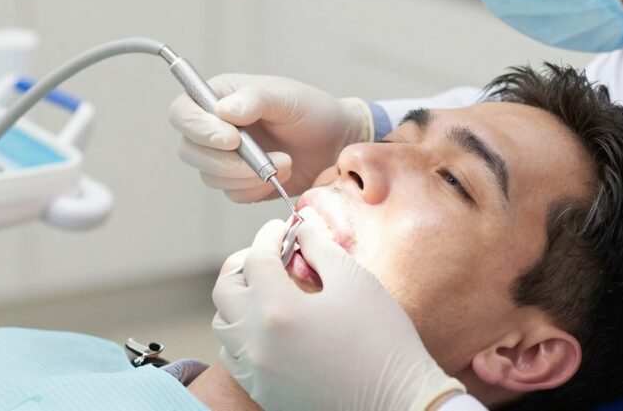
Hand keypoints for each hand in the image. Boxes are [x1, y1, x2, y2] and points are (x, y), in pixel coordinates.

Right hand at [169, 74, 371, 201]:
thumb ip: (255, 99)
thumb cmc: (312, 112)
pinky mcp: (238, 182)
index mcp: (219, 97)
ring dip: (246, 176)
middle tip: (262, 159)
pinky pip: (231, 193)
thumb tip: (223, 110)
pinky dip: (256, 189)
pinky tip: (281, 175)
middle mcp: (214, 126)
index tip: (232, 139)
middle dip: (224, 161)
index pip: (183, 113)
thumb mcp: (286, 98)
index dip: (198, 129)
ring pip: (209, 176)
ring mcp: (223, 157)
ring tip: (283, 162)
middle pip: (189, 150)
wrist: (337, 143)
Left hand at [212, 215, 465, 410]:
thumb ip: (321, 249)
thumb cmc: (383, 340)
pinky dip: (242, 335)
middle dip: (245, 266)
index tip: (282, 229)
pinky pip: (234, 357)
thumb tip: (302, 228)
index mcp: (278, 309)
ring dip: (239, 301)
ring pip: (224, 325)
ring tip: (266, 291)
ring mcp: (256, 370)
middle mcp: (257, 341)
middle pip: (225, 290)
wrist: (397, 403)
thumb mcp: (355, 282)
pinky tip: (268, 327)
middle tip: (269, 257)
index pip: (257, 259)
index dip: (269, 236)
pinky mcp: (263, 392)